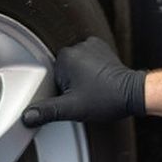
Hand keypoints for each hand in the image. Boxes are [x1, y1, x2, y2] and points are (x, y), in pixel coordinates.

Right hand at [22, 36, 145, 126]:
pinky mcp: (102, 49)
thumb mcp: (72, 109)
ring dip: (80, 79)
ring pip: (75, 67)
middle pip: (62, 71)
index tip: (72, 98)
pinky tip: (97, 83)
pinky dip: (90, 72)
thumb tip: (27, 116)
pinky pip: (87, 62)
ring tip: (93, 89)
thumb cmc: (107, 98)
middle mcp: (77, 47)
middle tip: (84, 95)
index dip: (60, 92)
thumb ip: (47, 111)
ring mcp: (91, 46)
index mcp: (65, 57)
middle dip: (70, 85)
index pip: (51, 76)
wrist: (133, 94)